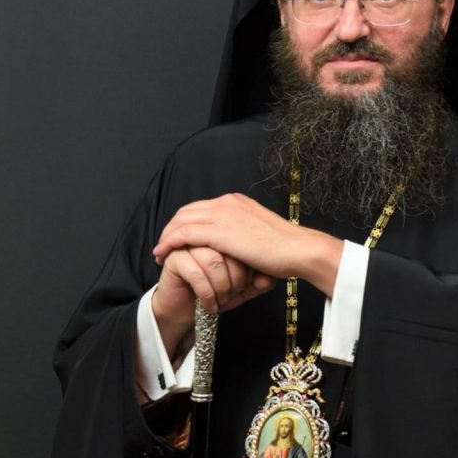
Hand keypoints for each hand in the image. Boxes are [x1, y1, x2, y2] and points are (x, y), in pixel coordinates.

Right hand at [151, 245, 274, 358]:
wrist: (185, 309)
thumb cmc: (215, 293)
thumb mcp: (244, 288)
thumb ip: (259, 282)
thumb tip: (267, 278)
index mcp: (225, 233)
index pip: (244, 243)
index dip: (248, 269)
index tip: (247, 287)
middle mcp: (206, 234)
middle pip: (230, 249)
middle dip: (236, 279)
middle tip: (233, 295)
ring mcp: (188, 243)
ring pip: (214, 260)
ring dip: (221, 287)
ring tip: (221, 299)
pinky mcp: (174, 258)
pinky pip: (196, 273)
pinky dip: (207, 293)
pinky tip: (209, 304)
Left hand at [153, 193, 342, 296]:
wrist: (298, 250)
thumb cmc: (286, 250)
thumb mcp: (261, 235)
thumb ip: (245, 236)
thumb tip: (239, 249)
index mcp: (237, 202)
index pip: (201, 207)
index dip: (185, 222)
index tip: (178, 238)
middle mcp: (227, 203)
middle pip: (186, 211)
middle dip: (171, 228)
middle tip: (163, 246)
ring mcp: (223, 215)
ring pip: (181, 221)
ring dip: (166, 237)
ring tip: (159, 253)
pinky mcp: (219, 232)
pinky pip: (183, 234)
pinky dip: (169, 243)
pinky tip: (163, 255)